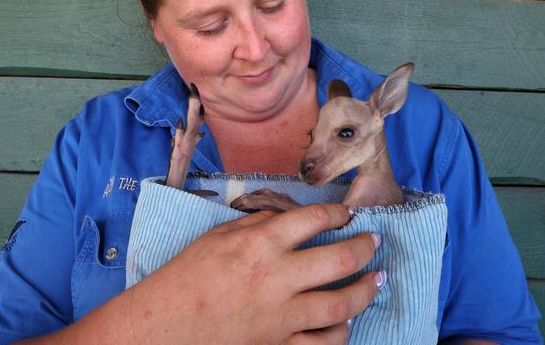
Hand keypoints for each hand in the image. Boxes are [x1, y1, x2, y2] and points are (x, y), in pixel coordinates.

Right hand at [131, 203, 380, 343]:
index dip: (337, 212)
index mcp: (261, 244)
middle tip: (374, 242)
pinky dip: (341, 331)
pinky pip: (322, 343)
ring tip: (377, 279)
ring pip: (340, 305)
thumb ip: (259, 224)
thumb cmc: (190, 274)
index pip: (313, 219)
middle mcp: (277, 278)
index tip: (347, 212)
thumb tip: (291, 217)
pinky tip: (347, 320)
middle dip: (364, 248)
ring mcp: (281, 315)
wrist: (168, 323)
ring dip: (365, 290)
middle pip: (338, 260)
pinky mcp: (279, 344)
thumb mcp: (220, 235)